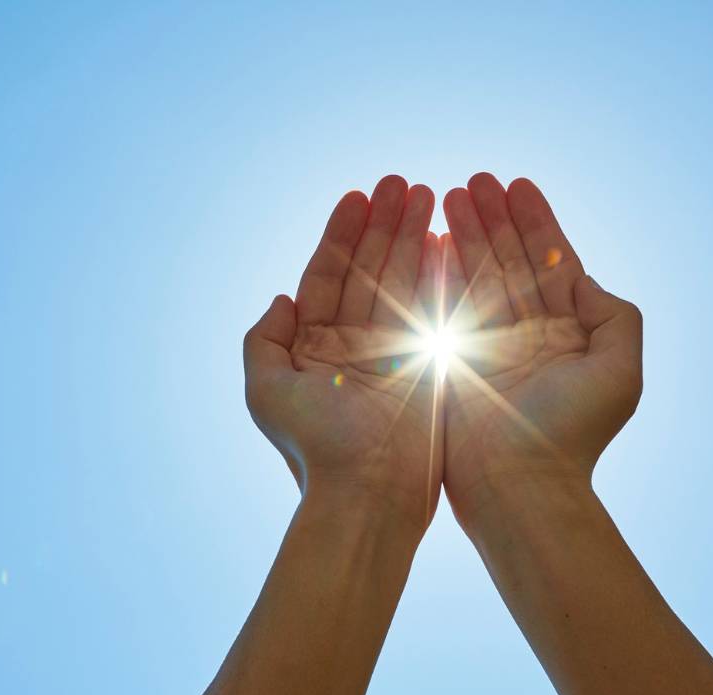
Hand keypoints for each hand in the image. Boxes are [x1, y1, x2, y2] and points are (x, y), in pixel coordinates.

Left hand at [243, 175, 444, 529]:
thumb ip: (264, 341)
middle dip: (385, 224)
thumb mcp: (266, 391)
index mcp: (314, 347)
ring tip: (428, 194)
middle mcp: (353, 344)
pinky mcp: (429, 364)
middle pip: (369, 269)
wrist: (368, 493)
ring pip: (403, 280)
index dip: (342, 234)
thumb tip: (281, 298)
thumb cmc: (314, 447)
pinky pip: (434, 308)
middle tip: (403, 182)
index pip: (328, 276)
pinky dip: (440, 273)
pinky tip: (448, 238)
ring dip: (414, 237)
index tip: (358, 196)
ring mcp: (393, 352)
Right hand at [439, 173, 641, 524]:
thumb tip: (585, 279)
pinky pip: (446, 305)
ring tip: (446, 194)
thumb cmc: (572, 433)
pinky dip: (439, 270)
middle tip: (472, 180)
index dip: (534, 221)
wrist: (518, 484)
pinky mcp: (454, 360)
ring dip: (464, 233)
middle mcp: (527, 333)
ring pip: (476, 275)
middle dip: (491, 218)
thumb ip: (615, 317)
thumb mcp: (619, 370)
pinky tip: (430, 238)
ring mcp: (488, 345)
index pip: (550, 262)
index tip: (517, 184)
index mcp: (567, 332)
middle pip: (508, 260)